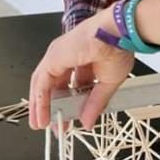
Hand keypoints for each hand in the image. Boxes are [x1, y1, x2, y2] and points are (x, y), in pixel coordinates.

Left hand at [29, 8, 133, 130]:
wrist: (118, 33)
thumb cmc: (119, 47)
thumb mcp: (108, 83)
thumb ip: (96, 103)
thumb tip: (88, 121)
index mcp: (83, 58)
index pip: (71, 84)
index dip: (71, 103)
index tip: (72, 119)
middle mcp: (67, 56)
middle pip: (54, 86)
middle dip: (53, 107)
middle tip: (55, 126)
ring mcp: (58, 56)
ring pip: (43, 85)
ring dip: (41, 106)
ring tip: (42, 125)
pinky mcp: (52, 59)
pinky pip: (41, 84)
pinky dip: (40, 102)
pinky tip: (42, 116)